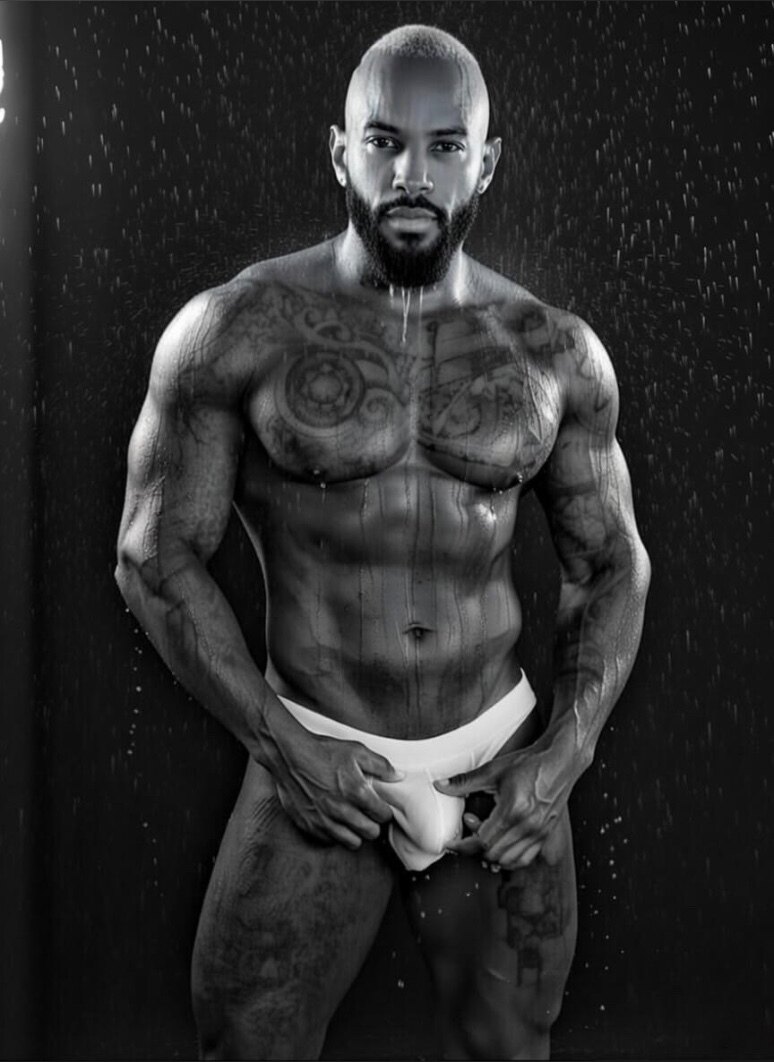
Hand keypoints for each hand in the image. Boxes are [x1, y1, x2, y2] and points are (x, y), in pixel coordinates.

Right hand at [270, 727, 403, 849]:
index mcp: (355, 792)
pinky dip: (335, 833)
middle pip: (370, 832)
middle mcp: (340, 810)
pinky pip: (330, 840)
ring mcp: (324, 820)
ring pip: (352, 842)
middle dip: (372, 823)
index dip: (383, 810)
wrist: (290, 755)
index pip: (382, 815)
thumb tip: (397, 776)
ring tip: (353, 820)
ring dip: (355, 832)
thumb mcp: (356, 751)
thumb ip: (380, 765)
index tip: (379, 807)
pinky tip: (334, 820)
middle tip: (367, 814)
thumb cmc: (322, 752)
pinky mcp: (309, 825)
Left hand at [434, 748, 572, 869]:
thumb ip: (464, 781)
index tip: (452, 843)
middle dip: (475, 846)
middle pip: (493, 854)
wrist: (559, 761)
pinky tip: (501, 843)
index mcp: (512, 810)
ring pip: (508, 860)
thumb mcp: (493, 770)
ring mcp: (539, 833)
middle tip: (470, 825)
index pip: (482, 842)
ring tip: (485, 833)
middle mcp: (527, 826)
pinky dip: (508, 857)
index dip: (463, 845)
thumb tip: (440, 785)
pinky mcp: (545, 835)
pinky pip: (524, 859)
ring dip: (491, 853)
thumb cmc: (529, 764)